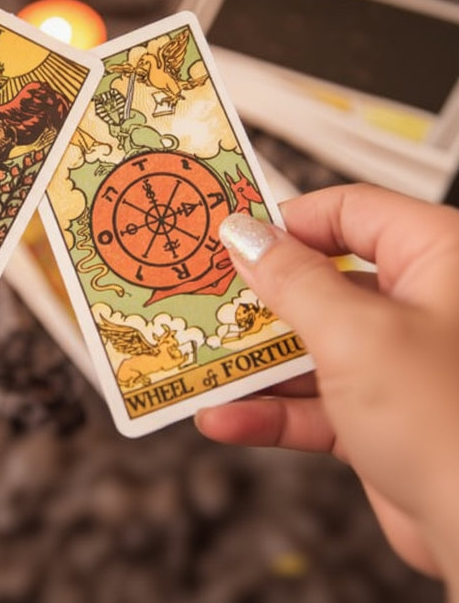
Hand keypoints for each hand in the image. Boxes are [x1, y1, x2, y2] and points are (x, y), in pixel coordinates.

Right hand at [195, 185, 458, 588]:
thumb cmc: (453, 426)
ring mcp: (398, 361)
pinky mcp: (379, 413)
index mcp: (439, 259)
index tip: (234, 239)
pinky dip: (271, 411)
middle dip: (260, 299)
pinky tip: (227, 418)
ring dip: (255, 364)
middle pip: (321, 279)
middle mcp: (421, 305)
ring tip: (205, 366)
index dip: (288, 222)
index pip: (351, 211)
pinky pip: (314, 399)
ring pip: (311, 344)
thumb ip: (293, 279)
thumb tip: (247, 236)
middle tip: (209, 300)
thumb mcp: (355, 335)